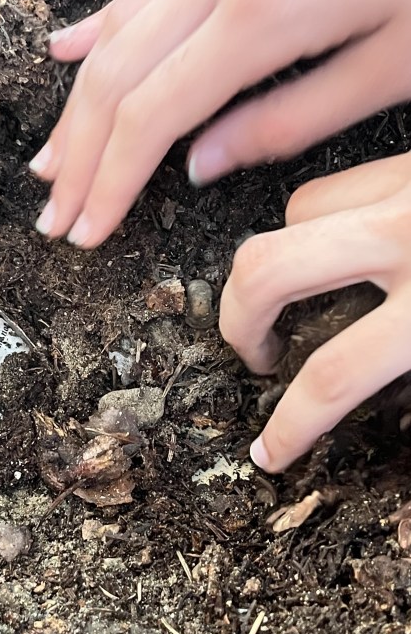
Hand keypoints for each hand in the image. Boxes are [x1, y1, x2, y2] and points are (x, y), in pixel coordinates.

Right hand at [31, 0, 410, 247]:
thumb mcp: (399, 63)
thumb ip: (291, 121)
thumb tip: (203, 164)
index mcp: (266, 12)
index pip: (151, 114)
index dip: (110, 181)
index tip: (87, 227)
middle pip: (116, 73)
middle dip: (78, 152)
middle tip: (54, 211)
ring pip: (121, 25)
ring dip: (80, 100)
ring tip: (53, 156)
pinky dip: (103, 24)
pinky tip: (69, 52)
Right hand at [220, 152, 410, 472]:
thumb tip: (384, 433)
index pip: (336, 375)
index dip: (291, 425)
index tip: (272, 449)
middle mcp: (409, 235)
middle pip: (268, 270)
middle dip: (240, 320)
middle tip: (255, 352)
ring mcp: (407, 188)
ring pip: (291, 215)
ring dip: (278, 262)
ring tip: (293, 296)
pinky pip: (336, 183)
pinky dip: (317, 219)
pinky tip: (336, 245)